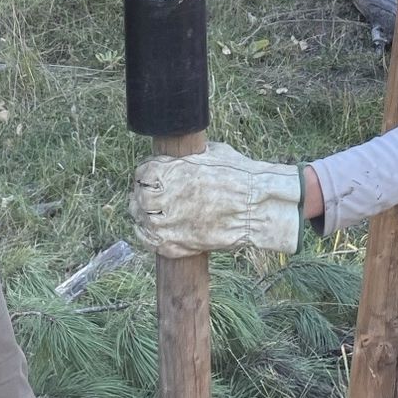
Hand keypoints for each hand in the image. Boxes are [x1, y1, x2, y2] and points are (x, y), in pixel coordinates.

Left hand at [130, 141, 302, 258]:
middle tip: (146, 199)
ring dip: (142, 218)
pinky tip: (152, 233)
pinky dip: (148, 238)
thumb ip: (190, 157)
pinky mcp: (180, 244)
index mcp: (172, 171)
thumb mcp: (213, 153)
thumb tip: (183, 154)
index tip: (148, 180)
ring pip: (142, 221)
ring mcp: (172, 222)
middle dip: (141, 198)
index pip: (143, 173)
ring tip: (149, 216)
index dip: (144, 176)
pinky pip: (152, 243)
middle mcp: (167, 196)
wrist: (258, 206)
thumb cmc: (240, 175)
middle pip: (139, 198)